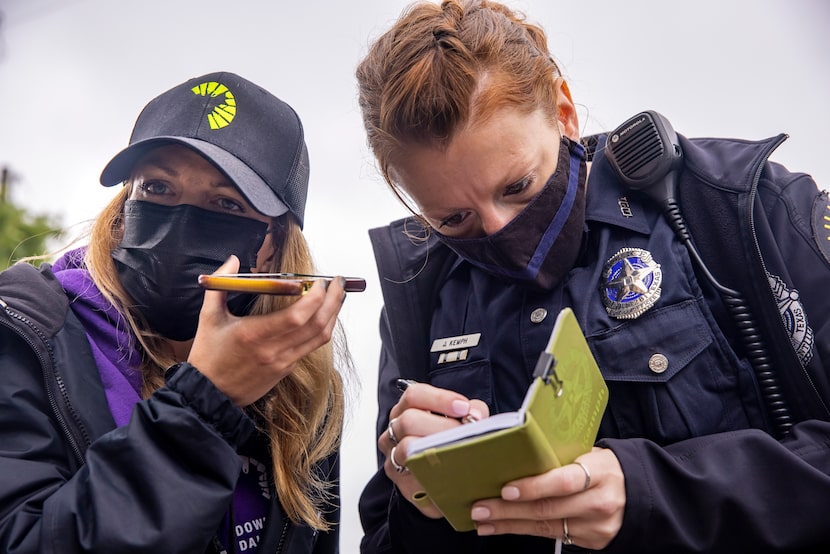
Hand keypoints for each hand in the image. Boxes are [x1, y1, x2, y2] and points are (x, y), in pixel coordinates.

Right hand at [188, 256, 345, 405]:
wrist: (209, 395)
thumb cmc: (208, 357)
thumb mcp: (208, 317)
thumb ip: (220, 284)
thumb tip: (232, 260)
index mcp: (254, 334)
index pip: (297, 315)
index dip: (316, 297)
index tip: (320, 281)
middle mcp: (273, 350)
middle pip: (317, 324)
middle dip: (333, 300)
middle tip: (339, 283)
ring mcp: (283, 362)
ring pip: (320, 337)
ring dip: (333, 314)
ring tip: (337, 296)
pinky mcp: (286, 369)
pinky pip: (311, 347)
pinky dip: (322, 329)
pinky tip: (323, 315)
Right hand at [381, 382, 488, 517]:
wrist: (441, 476)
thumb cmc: (450, 441)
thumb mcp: (462, 420)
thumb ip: (473, 411)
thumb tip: (476, 415)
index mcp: (407, 408)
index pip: (415, 395)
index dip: (439, 398)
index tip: (463, 408)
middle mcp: (395, 428)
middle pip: (409, 420)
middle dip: (442, 426)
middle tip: (464, 434)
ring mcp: (393, 454)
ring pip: (407, 447)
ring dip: (436, 448)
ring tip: (460, 451)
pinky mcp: (399, 478)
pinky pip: (412, 473)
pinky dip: (432, 470)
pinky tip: (450, 470)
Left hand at [469, 447, 624, 549]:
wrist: (638, 493)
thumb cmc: (603, 466)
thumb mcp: (589, 454)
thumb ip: (559, 456)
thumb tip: (514, 451)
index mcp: (600, 473)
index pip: (563, 481)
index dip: (533, 487)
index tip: (506, 489)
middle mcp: (599, 502)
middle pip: (548, 509)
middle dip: (509, 510)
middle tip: (481, 507)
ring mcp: (595, 526)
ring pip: (545, 527)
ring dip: (509, 524)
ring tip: (483, 520)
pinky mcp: (590, 542)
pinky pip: (551, 536)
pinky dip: (522, 531)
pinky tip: (501, 527)